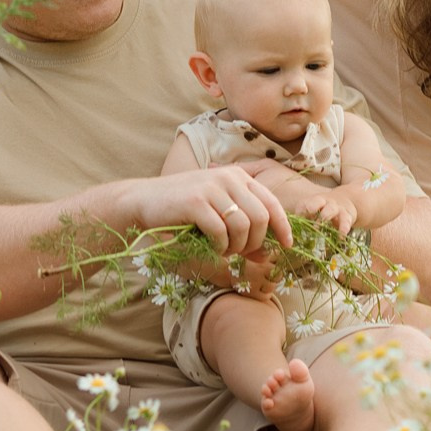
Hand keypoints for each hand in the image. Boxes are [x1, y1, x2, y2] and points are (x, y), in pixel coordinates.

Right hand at [129, 164, 291, 258]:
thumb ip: (243, 226)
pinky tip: (210, 246)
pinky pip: (220, 231)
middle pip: (261, 217)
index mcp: (238, 176)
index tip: (286, 246)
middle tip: (240, 253)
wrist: (144, 200)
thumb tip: (267, 255)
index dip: (283, 227)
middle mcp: (228, 177)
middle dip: (255, 243)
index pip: (271, 202)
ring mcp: (211, 188)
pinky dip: (219, 246)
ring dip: (236, 246)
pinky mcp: (195, 201)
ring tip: (223, 250)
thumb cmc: (183, 209)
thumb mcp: (217, 210)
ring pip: (243, 226)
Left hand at [289, 187, 355, 236]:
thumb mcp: (314, 211)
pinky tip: (340, 237)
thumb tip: (288, 235)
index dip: (299, 211)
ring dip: (324, 217)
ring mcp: (336, 208)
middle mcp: (324, 202)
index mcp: (313, 201)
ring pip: (330, 210)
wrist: (347, 200)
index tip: (295, 220)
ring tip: (317, 228)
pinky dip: (343, 229)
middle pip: (316, 201)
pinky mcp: (347, 215)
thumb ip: (303, 221)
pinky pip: (345, 221)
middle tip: (306, 213)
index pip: (303, 204)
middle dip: (311, 207)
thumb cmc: (324, 210)